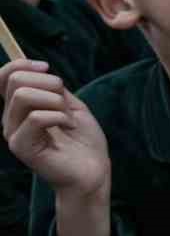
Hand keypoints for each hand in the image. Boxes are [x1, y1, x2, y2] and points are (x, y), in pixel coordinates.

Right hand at [1, 60, 109, 199]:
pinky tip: (69, 128)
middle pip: (15, 81)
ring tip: (68, 118)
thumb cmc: (84, 140)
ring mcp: (13, 133)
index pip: (4, 77)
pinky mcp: (21, 147)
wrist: (94, 171)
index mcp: (19, 108)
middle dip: (49, 83)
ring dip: (56, 101)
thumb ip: (52, 88)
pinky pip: (35, 117)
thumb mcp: (70, 105)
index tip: (47, 67)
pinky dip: (60, 116)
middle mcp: (10, 119)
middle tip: (67, 104)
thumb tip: (39, 68)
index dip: (22, 64)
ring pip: (24, 96)